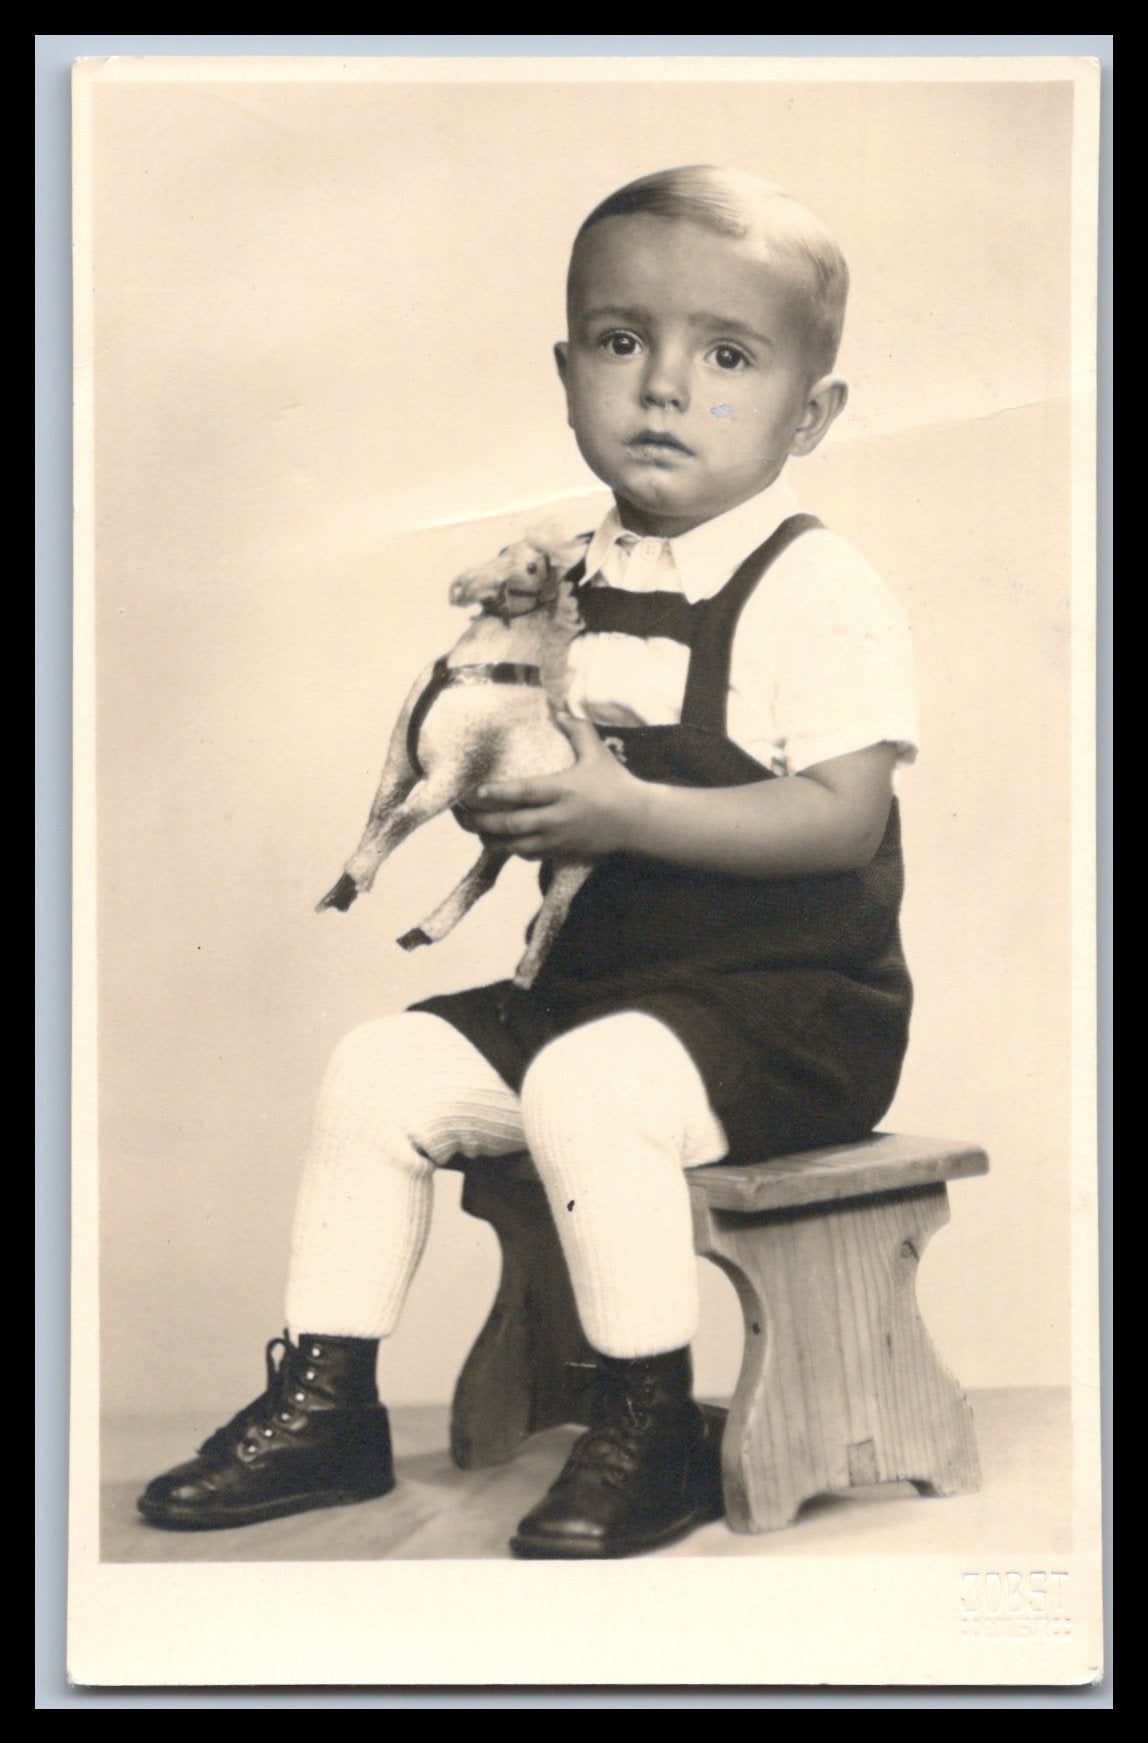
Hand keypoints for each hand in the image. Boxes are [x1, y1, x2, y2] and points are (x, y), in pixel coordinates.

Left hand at [459, 717, 647, 859]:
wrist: (636, 821)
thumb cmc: (615, 783)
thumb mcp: (597, 752)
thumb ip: (577, 729)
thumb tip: (558, 708)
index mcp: (563, 789)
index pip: (524, 793)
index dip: (497, 794)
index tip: (476, 792)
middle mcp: (557, 817)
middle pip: (511, 824)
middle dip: (482, 822)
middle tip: (462, 816)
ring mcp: (558, 838)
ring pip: (515, 846)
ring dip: (491, 841)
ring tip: (476, 832)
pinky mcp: (561, 852)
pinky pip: (529, 855)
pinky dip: (512, 850)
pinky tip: (503, 842)